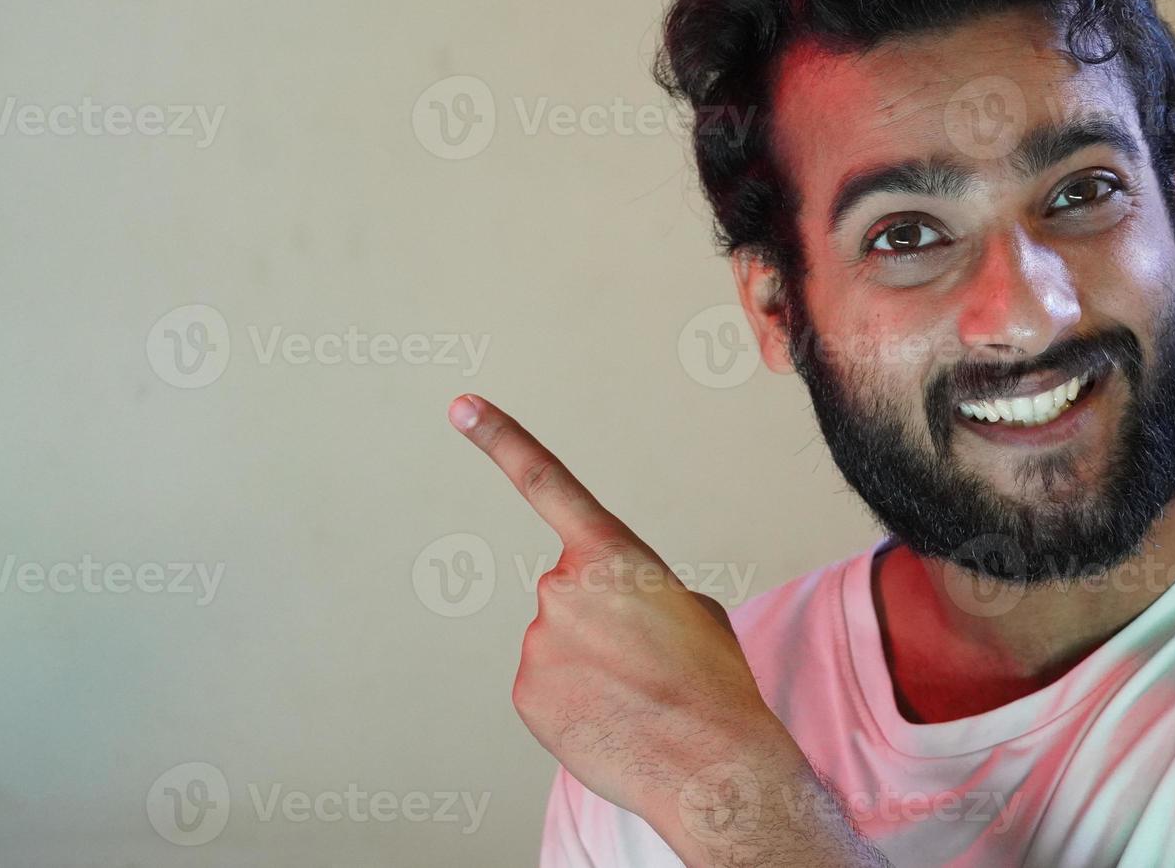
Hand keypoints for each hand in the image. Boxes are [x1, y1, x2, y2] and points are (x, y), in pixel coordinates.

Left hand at [448, 394, 884, 866]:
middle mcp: (561, 588)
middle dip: (600, 621)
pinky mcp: (525, 691)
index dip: (500, 439)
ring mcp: (538, 641)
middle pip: (569, 594)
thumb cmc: (714, 683)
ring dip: (590, 666)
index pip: (546, 482)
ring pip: (558, 644)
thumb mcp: (691, 608)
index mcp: (612, 555)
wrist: (713, 766)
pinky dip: (574, 702)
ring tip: (636, 696)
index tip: (461, 407)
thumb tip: (609, 612)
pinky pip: (547, 686)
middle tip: (646, 662)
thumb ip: (636, 586)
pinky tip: (611, 720)